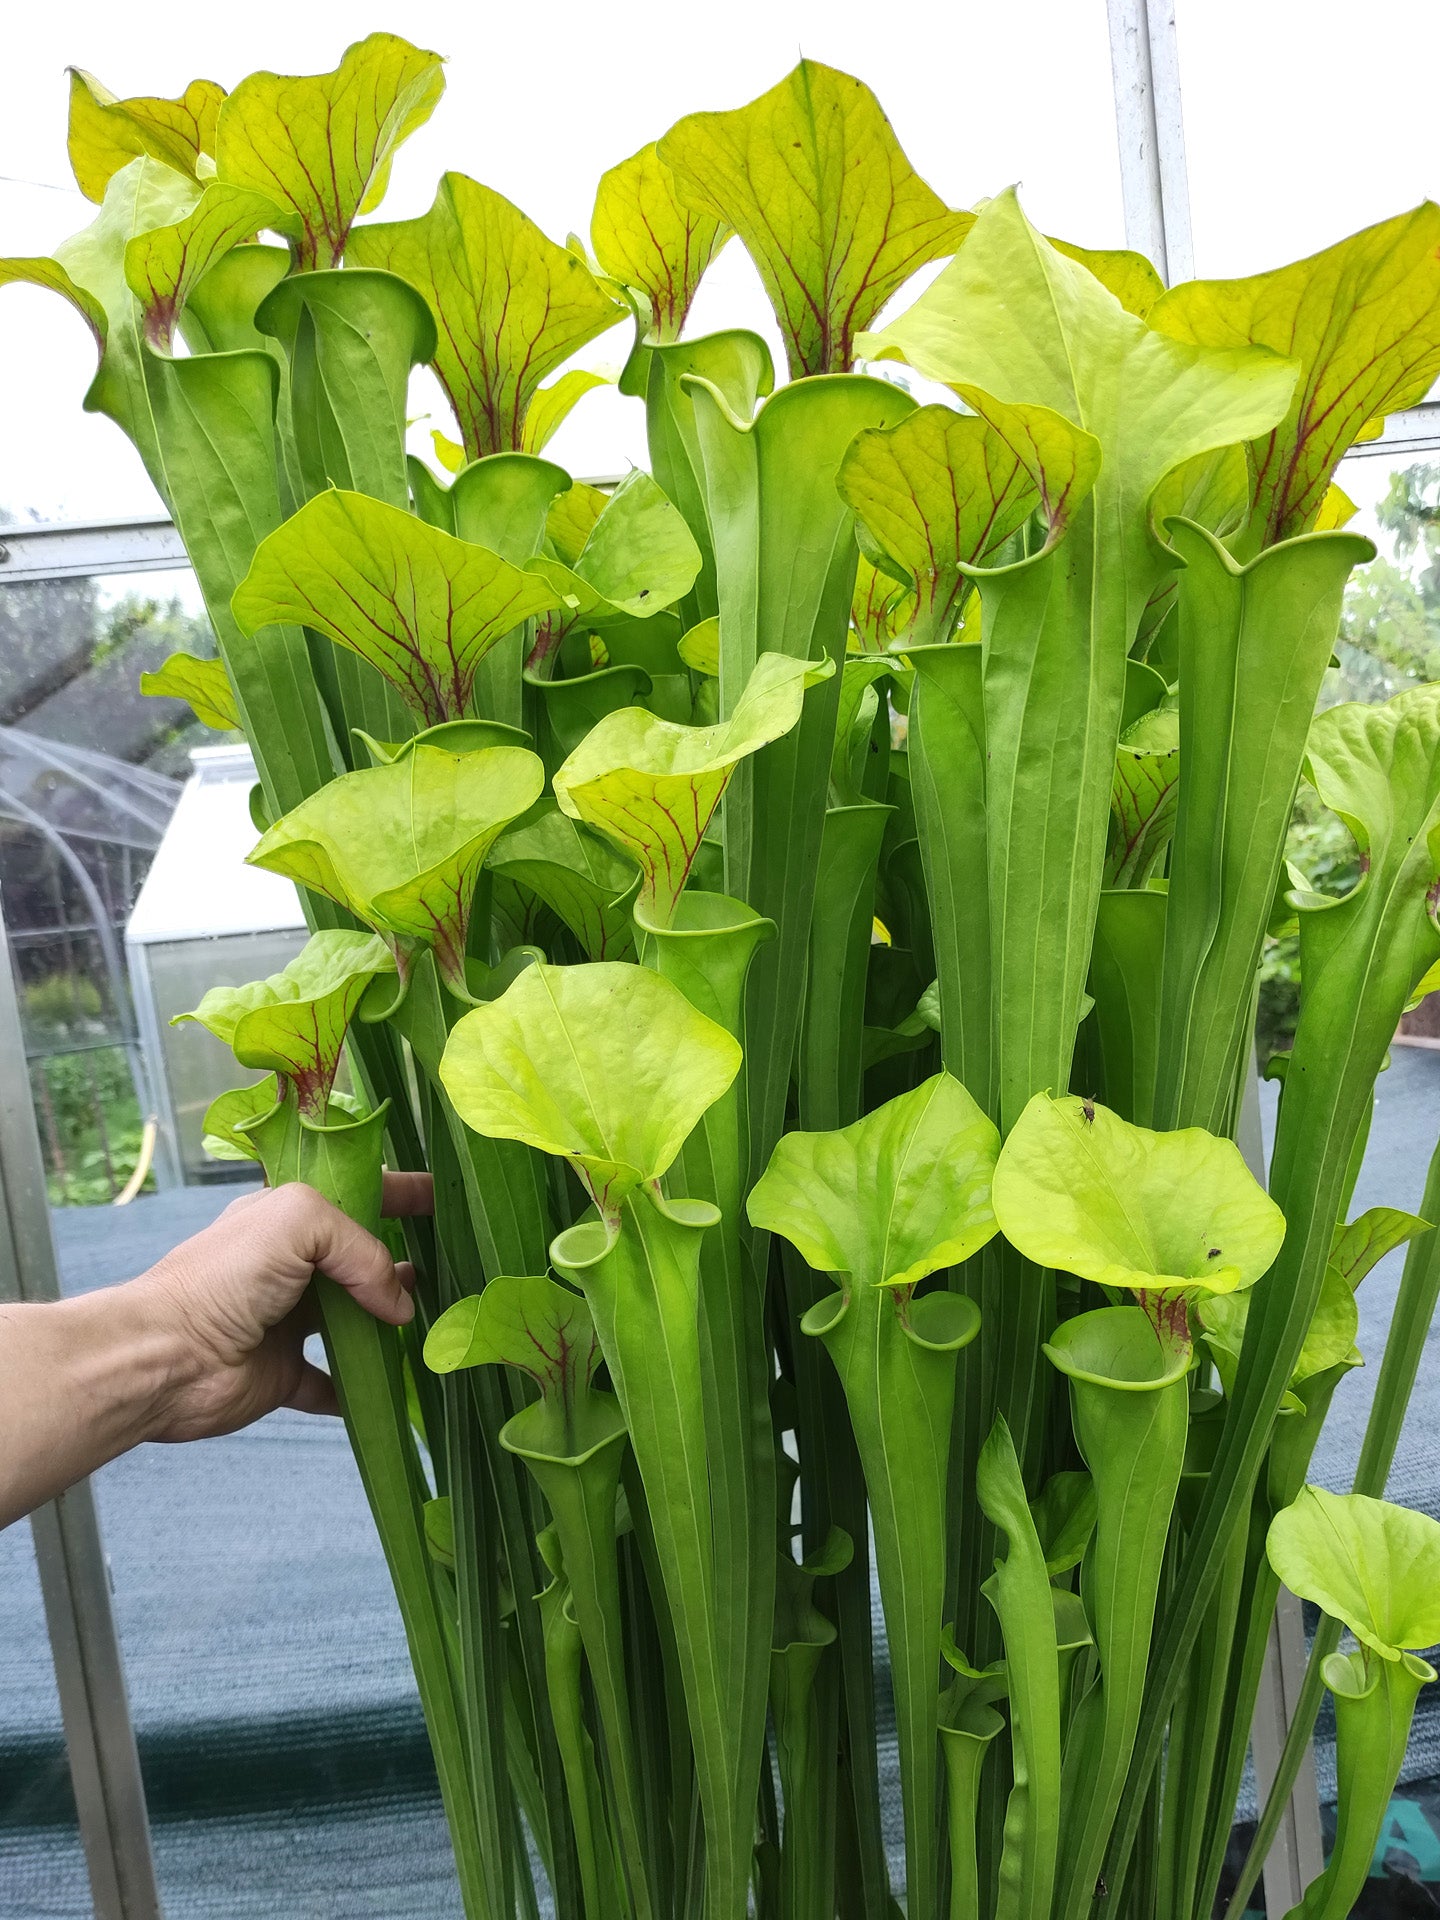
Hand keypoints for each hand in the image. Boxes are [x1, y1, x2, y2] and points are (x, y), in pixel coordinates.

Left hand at [135, 1174, 431, 1442]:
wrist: (167, 1357)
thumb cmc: (225, 1278)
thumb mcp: (299, 1222)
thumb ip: (362, 1248)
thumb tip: (399, 1302)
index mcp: (290, 1219)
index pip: (359, 1193)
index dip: (403, 1193)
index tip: (449, 1202)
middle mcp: (291, 1268)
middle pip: (363, 1261)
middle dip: (408, 1265)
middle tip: (457, 1273)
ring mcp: (289, 1324)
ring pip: (357, 1322)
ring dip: (392, 1326)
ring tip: (439, 1327)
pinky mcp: (285, 1376)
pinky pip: (334, 1384)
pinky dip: (362, 1389)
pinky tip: (397, 1387)